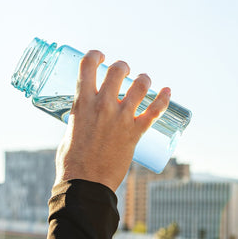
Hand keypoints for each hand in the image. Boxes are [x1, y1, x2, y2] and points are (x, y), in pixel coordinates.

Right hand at [55, 50, 171, 191]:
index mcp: (82, 102)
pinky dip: (164, 99)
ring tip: (143, 82)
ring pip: (140, 85)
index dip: (95, 55)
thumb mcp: (70, 130)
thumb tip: (83, 115)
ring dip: (144, 80)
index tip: (100, 58)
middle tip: (124, 72)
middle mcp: (103, 105)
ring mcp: (121, 118)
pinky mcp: (135, 133)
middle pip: (118, 70)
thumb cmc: (72, 162)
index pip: (87, 64)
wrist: (85, 184)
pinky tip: (168, 91)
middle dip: (123, 67)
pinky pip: (155, 111)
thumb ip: (79, 118)